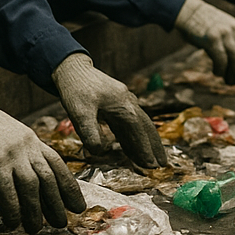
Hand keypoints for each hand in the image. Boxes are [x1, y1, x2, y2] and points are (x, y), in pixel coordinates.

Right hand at [0, 86, 85, 233]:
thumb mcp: (10, 135)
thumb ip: (22, 152)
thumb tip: (30, 178)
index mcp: (32, 140)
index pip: (57, 165)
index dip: (69, 186)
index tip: (78, 205)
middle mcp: (26, 147)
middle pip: (48, 178)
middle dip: (57, 203)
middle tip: (62, 223)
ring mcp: (11, 154)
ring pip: (31, 187)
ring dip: (35, 211)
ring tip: (36, 229)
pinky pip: (7, 191)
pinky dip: (12, 210)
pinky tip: (12, 222)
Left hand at [52, 53, 166, 169]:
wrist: (72, 69)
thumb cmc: (76, 90)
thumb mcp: (80, 114)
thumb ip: (90, 135)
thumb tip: (101, 152)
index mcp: (124, 106)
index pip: (138, 131)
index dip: (145, 149)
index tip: (151, 165)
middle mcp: (129, 103)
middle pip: (146, 127)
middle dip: (155, 146)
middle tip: (163, 164)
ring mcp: (124, 102)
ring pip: (140, 125)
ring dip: (146, 142)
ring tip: (152, 160)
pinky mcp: (117, 104)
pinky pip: (130, 123)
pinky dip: (133, 136)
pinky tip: (132, 148)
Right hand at [175, 0, 234, 85]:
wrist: (186, 10)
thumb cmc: (200, 23)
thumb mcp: (220, 28)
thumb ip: (228, 40)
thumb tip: (234, 62)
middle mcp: (232, 30)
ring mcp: (222, 34)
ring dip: (234, 73)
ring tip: (230, 82)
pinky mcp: (211, 39)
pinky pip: (221, 58)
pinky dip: (221, 69)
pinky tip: (217, 73)